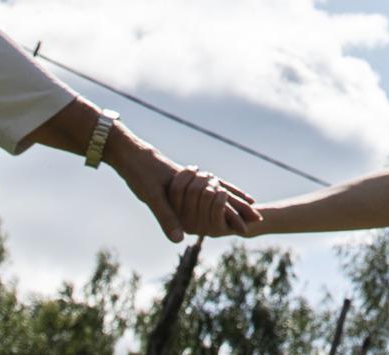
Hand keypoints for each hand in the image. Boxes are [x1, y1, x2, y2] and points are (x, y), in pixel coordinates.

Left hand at [109, 130, 260, 240]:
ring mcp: (189, 173)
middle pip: (225, 191)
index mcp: (192, 184)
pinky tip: (213, 188)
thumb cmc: (140, 173)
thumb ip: (167, 217)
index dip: (235, 214)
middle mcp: (195, 177)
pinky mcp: (181, 172)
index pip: (221, 200)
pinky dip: (215, 185)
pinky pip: (205, 180)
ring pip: (218, 183)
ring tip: (246, 200)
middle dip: (241, 204)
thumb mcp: (152, 197)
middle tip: (257, 215)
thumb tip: (181, 239)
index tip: (249, 226)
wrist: (131, 149)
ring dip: (232, 194)